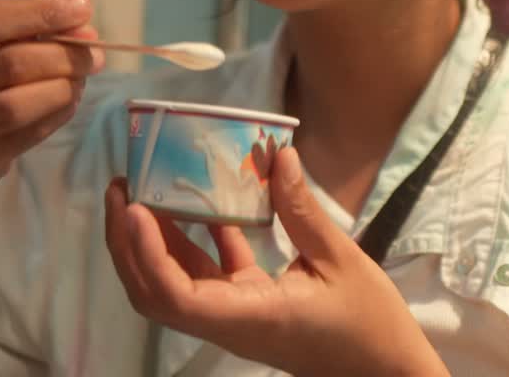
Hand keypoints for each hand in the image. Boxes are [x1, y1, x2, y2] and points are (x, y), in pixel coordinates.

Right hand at [0, 0, 103, 194]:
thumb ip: (21, 30)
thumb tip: (83, 26)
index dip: (39, 12)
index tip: (82, 8)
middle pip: (7, 63)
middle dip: (62, 55)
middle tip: (93, 53)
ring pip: (15, 105)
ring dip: (62, 88)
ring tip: (82, 78)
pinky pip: (22, 135)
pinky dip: (55, 115)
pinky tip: (69, 101)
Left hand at [104, 147, 448, 376]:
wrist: (385, 370)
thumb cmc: (370, 324)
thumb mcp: (341, 260)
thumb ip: (302, 210)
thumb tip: (279, 154)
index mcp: (247, 316)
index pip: (175, 296)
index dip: (147, 254)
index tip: (136, 207)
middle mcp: (229, 321)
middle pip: (155, 292)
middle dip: (128, 243)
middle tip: (122, 188)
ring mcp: (234, 316)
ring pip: (173, 284)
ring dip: (151, 241)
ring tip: (143, 190)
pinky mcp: (247, 306)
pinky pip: (207, 275)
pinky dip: (194, 241)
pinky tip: (200, 203)